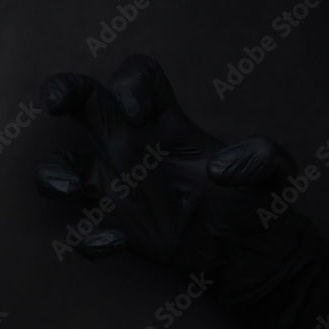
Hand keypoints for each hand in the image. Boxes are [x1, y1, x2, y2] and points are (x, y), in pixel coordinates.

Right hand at [38, 53, 316, 303]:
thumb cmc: (252, 201)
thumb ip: (260, 160)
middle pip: (84, 101)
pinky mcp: (111, 226)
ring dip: (55, 173)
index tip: (137, 116)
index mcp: (165, 121)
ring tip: (73, 189)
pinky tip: (117, 244)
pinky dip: (90, 237)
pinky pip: (81, 227)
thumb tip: (221, 168)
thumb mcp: (274, 174)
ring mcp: (113, 185)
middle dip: (63, 90)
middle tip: (56, 102)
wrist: (243, 251)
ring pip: (61, 164)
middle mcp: (130, 145)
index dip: (129, 85)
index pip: (137, 77)